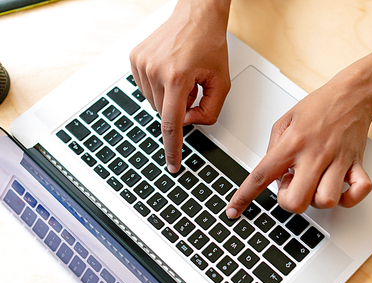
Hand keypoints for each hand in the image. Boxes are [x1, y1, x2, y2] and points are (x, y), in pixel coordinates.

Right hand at [129, 0, 230, 172]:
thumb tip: (189, 122)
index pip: (172, 123)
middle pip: (166, 113)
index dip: (173, 148)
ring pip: (155, 103)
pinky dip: (160, 88)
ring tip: (183, 76)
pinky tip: (171, 72)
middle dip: (181, 109)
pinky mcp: (135, 59)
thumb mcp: (221, 82)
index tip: (173, 164)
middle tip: (193, 89)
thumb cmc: (210, 44)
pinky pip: (147, 89)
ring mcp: (141, 64)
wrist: (196, 15)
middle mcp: (154, 70)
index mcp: (177, 77)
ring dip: (170, 98)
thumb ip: (210, 111)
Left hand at [226, 70, 371, 217]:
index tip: (234, 210)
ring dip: (316, 200)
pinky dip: (349, 198)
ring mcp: (337, 161)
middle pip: (296, 201)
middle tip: (292, 186)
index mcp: (292, 143)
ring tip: (314, 184)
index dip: (244, 197)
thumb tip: (271, 175)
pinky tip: (339, 189)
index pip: (262, 176)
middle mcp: (314, 154)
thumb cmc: (319, 105)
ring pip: (326, 201)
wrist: (353, 94)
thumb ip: (273, 148)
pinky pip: (358, 192)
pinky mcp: (356, 164)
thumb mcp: (284, 120)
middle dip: (289, 202)